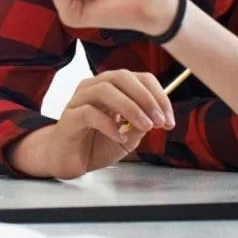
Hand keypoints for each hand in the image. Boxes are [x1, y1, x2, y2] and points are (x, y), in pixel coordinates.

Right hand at [26, 70, 174, 178]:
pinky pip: (89, 112)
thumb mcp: (128, 138)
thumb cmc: (96, 144)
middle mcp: (94, 87)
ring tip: (145, 127)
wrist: (68, 160)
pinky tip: (119, 137)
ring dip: (130, 107)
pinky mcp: (69, 117)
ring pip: (105, 90)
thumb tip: (158, 117)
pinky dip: (108, 124)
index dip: (158, 95)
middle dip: (146, 97)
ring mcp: (80, 100)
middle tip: (160, 121)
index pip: (138, 78)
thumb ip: (140, 125)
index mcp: (111, 88)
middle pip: (121, 77)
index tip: (169, 119)